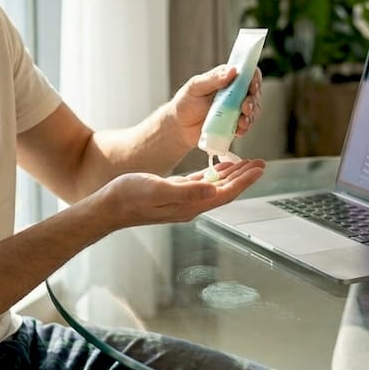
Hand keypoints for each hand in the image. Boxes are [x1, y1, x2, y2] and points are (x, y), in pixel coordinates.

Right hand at [93, 159, 265, 227]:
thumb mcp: (158, 190)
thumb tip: (214, 190)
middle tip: (260, 163)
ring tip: (246, 162)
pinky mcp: (173, 193)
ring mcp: (182, 200)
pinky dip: (213, 174)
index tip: (259, 169)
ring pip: (214, 186)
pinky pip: (200, 183)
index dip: (244, 181)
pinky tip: (219, 166)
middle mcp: (190, 205)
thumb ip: (187, 191)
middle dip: (243, 177)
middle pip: (224, 190)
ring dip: (231, 174)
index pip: (225, 193)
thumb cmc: (129, 197)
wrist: (108, 207)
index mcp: (190, 206)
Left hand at [169, 65, 263, 147]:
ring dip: (251, 115)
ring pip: (253, 110)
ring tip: (241, 121)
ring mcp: (235, 109)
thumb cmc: (185, 102)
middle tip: (245, 107)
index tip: (252, 85)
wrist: (179, 127)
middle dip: (253, 100)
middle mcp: (234, 93)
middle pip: (254, 93)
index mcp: (227, 79)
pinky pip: (245, 125)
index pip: (248, 73)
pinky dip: (245, 127)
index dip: (254, 78)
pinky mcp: (233, 124)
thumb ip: (213, 79)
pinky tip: (239, 129)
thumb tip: (233, 70)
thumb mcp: (195, 86)